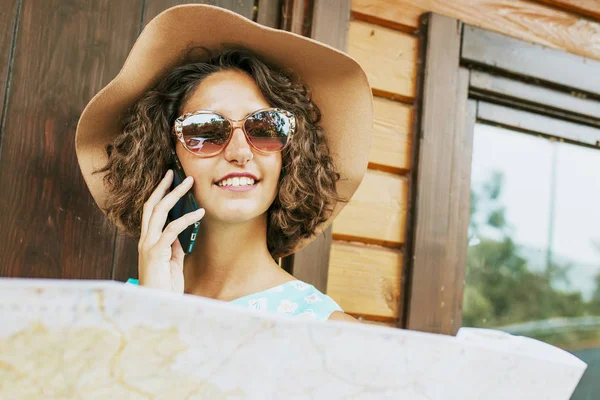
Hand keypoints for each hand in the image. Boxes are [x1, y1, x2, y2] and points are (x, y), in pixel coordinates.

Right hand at [137, 169, 204, 292]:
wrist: (158, 306)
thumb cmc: (165, 287)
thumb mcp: (172, 263)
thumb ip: (174, 247)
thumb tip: (179, 234)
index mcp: (148, 241)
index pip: (151, 212)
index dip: (160, 195)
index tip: (170, 181)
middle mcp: (145, 240)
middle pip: (152, 206)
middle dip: (164, 188)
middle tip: (175, 173)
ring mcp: (148, 245)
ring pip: (159, 212)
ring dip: (175, 195)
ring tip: (190, 184)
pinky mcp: (156, 253)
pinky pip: (172, 229)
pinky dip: (187, 218)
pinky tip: (200, 212)